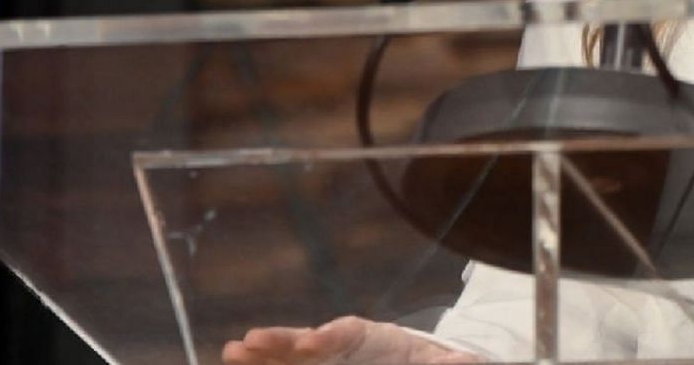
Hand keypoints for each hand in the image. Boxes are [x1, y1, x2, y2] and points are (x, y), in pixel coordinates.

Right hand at [221, 316, 481, 363]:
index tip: (316, 341)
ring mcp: (320, 360)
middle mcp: (340, 345)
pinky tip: (237, 362)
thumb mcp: (440, 360)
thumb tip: (463, 362)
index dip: (332, 336)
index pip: (351, 332)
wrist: (404, 359)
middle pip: (310, 341)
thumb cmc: (420, 360)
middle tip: (251, 340)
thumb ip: (451, 361)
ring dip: (261, 354)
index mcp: (374, 338)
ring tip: (231, 351)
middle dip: (283, 341)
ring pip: (288, 356)